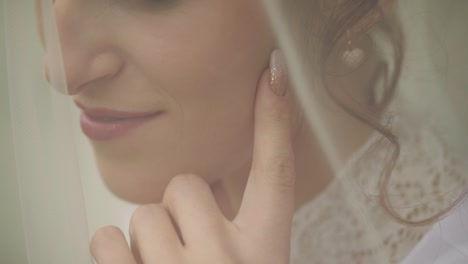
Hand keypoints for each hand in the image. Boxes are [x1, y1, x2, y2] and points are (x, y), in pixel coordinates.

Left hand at [90, 50, 294, 263]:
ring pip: (144, 213)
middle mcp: (226, 258)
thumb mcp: (247, 261)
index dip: (274, 120)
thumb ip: (228, 222)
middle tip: (187, 245)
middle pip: (185, 186)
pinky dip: (113, 250)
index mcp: (263, 251)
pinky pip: (105, 237)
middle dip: (179, 208)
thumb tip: (204, 184)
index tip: (273, 75)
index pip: (276, 174)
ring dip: (148, 237)